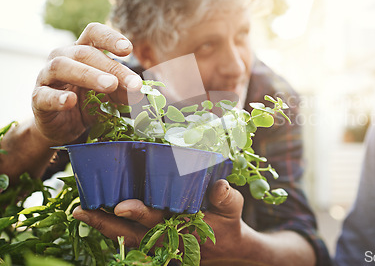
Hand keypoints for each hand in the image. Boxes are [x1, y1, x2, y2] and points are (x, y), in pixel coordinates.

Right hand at [32, 22, 142, 144]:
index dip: (110, 37)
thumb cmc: (88, 103)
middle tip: (132, 82)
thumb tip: (140, 90)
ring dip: (88, 75)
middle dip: (111, 67)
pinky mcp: (37, 98)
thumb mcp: (110, 95)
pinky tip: (71, 101)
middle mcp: (63, 57)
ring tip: (110, 85)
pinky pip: (44, 95)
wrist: (63, 127)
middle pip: (85, 53)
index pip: (93, 33)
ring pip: (62, 66)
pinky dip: (58, 98)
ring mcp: (47, 77)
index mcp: (82, 51)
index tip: (128, 49)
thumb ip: (124, 90)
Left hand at [73, 180, 314, 264]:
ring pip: (124, 238)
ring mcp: (157, 244)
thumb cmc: (228, 224)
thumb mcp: (234, 209)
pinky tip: (94, 215)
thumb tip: (218, 186)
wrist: (227, 250)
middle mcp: (165, 239)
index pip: (157, 220)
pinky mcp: (153, 244)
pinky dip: (110, 229)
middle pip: (130, 233)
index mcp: (182, 228)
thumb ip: (226, 198)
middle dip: (106, 223)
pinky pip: (128, 238)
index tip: (121, 206)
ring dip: (102, 226)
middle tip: (82, 211)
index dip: (139, 213)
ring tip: (79, 212)